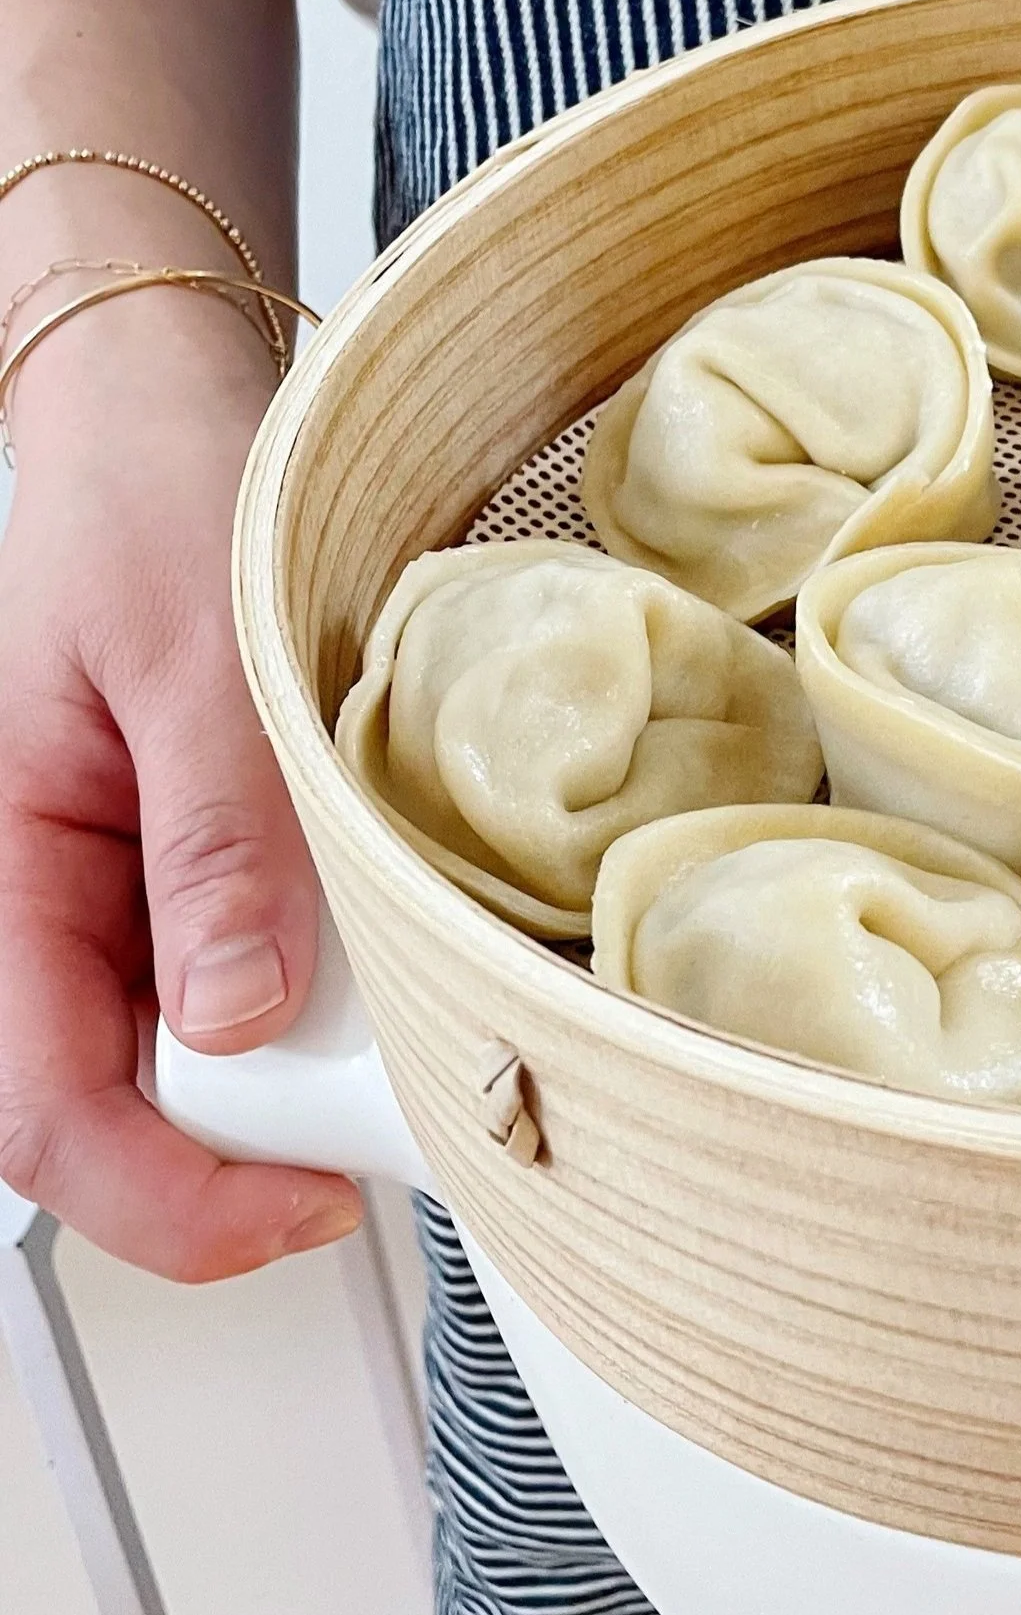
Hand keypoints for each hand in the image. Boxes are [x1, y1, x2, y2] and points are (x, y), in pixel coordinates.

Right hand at [0, 301, 358, 1275]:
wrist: (170, 409)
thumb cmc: (155, 499)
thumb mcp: (196, 663)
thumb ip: (214, 841)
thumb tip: (232, 1015)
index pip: (41, 1110)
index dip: (169, 1197)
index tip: (302, 1205)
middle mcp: (37, 899)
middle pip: (109, 1109)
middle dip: (240, 1150)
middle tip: (381, 1122)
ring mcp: (107, 892)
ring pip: (172, 1059)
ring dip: (280, 1082)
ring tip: (389, 1040)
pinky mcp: (174, 869)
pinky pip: (221, 978)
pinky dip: (304, 1002)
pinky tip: (372, 969)